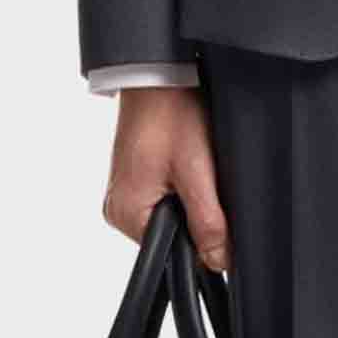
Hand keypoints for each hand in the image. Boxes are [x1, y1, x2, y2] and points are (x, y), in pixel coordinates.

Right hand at [105, 82, 231, 273]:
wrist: (158, 75)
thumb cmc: (171, 114)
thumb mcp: (197, 172)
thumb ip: (208, 223)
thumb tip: (220, 262)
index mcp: (127, 214)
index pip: (175, 253)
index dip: (203, 237)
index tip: (215, 207)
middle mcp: (118, 208)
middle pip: (173, 235)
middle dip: (196, 214)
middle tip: (203, 175)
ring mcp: (123, 193)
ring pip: (172, 216)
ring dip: (189, 198)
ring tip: (191, 163)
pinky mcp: (132, 179)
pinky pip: (163, 198)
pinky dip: (180, 186)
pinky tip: (184, 162)